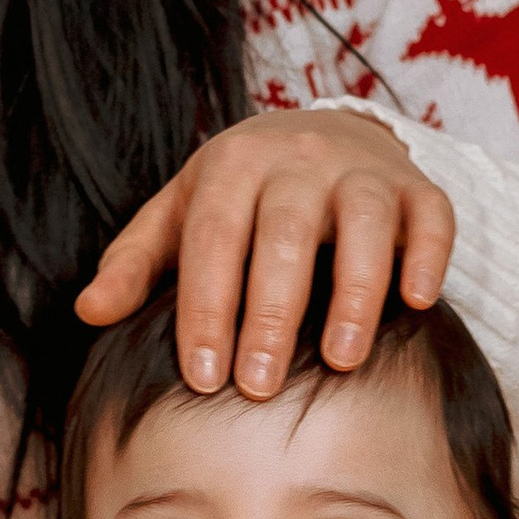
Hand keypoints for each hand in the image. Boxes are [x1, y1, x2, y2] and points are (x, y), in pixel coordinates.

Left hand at [76, 108, 454, 399]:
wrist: (324, 133)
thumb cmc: (240, 194)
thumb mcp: (180, 215)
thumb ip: (135, 264)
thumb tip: (88, 313)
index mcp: (230, 167)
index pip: (213, 239)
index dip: (207, 308)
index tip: (204, 377)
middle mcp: (297, 160)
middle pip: (284, 236)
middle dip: (273, 314)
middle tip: (261, 385)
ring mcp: (362, 170)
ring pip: (364, 226)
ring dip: (355, 294)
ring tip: (342, 361)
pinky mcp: (417, 187)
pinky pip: (431, 217)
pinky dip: (427, 257)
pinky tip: (416, 303)